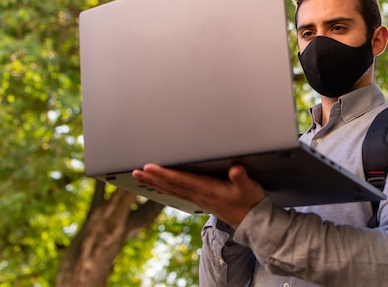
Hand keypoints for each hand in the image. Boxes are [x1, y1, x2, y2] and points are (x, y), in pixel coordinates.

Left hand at [132, 164, 265, 228]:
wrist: (252, 221)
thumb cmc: (250, 201)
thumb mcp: (249, 187)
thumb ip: (241, 178)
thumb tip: (236, 169)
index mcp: (207, 189)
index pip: (181, 180)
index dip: (164, 173)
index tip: (150, 167)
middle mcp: (199, 195)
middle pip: (171, 185)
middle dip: (152, 177)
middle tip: (136, 171)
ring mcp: (198, 198)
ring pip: (171, 189)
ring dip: (154, 182)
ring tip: (140, 177)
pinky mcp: (200, 200)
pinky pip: (177, 193)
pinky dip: (165, 188)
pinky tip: (157, 187)